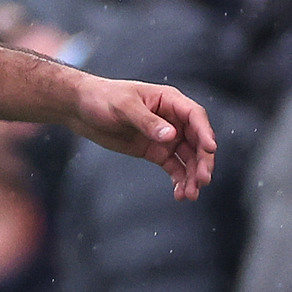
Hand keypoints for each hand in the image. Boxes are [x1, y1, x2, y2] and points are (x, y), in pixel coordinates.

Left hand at [69, 76, 215, 200]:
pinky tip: (180, 194)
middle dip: (202, 161)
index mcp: (169, 100)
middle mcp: (172, 119)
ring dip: (192, 175)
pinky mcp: (155, 151)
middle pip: (197, 140)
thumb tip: (171, 136)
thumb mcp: (123, 107)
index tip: (210, 149)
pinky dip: (179, 180)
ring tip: (191, 194)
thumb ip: (147, 121)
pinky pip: (174, 167)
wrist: (81, 109)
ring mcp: (165, 137)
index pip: (195, 116)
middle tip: (203, 179)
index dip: (205, 132)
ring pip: (188, 158)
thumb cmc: (102, 98)